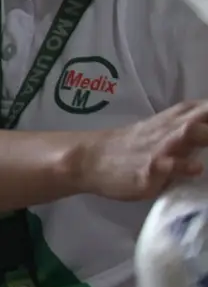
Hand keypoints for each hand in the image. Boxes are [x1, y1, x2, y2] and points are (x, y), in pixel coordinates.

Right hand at [73, 102, 207, 200]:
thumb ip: (191, 128)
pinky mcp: (148, 169)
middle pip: (204, 117)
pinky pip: (167, 165)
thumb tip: (207, 128)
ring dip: (205, 134)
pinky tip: (194, 168)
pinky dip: (182, 165)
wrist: (90, 159)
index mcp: (178, 118)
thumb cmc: (132, 148)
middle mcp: (171, 128)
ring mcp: (159, 148)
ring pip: (188, 134)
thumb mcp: (163, 130)